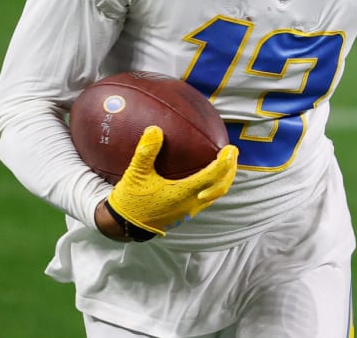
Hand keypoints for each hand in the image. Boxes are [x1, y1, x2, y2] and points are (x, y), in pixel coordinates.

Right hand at [105, 126, 237, 236]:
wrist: (124, 226)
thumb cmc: (130, 200)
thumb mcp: (135, 174)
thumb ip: (146, 152)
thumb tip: (155, 129)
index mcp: (183, 193)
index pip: (213, 177)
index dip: (225, 163)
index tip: (231, 148)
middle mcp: (190, 204)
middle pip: (221, 187)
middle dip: (230, 170)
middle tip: (232, 153)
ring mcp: (188, 210)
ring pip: (215, 194)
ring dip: (222, 178)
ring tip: (223, 163)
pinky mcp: (184, 213)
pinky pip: (205, 198)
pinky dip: (211, 185)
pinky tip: (203, 174)